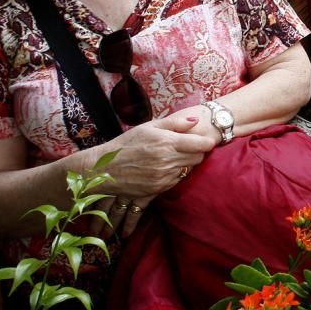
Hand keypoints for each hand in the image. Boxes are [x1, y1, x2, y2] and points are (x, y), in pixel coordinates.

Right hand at [90, 115, 214, 236]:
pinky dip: (175, 174)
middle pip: (198, 158)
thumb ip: (175, 123)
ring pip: (189, 170)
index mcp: (168, 143)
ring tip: (173, 156)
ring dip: (186, 163)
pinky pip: (177, 180)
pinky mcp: (159, 189)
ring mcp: (164, 177)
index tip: (205, 141)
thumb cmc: (126, 144)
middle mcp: (168, 161)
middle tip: (188, 147)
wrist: (104, 169)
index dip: (206, 142)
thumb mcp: (149, 127)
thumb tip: (196, 120)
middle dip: (196, 152)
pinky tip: (164, 167)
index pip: (202, 145)